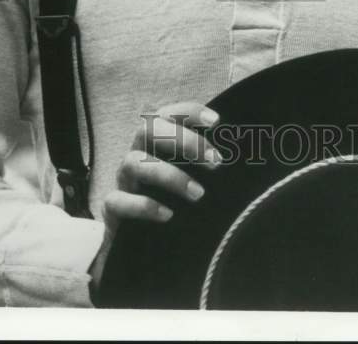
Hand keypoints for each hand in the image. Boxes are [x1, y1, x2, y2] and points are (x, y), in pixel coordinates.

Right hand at [88, 100, 219, 293]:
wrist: (137, 245)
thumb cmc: (171, 201)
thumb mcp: (190, 176)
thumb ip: (206, 161)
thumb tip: (245, 151)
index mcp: (154, 141)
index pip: (167, 113)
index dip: (189, 112)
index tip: (216, 121)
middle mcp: (136, 154)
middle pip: (147, 128)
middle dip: (183, 140)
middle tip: (215, 161)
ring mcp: (122, 181)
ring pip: (134, 162)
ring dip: (170, 175)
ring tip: (199, 194)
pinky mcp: (112, 210)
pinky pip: (118, 201)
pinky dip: (144, 206)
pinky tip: (168, 215)